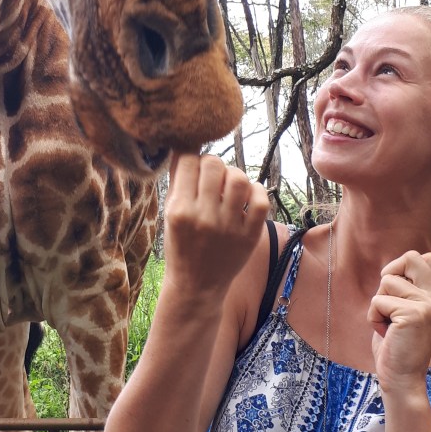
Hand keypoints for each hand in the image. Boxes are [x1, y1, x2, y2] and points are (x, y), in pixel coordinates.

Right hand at [163, 153, 269, 306]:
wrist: (197, 285)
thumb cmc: (180, 244)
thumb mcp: (169, 214)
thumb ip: (177, 180)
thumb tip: (184, 145)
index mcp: (179, 210)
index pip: (188, 161)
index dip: (192, 157)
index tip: (194, 165)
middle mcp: (203, 217)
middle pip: (215, 164)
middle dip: (213, 164)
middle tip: (213, 177)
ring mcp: (229, 227)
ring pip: (239, 178)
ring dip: (234, 175)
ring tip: (230, 186)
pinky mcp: (250, 236)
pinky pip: (261, 200)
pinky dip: (256, 191)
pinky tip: (246, 196)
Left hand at [368, 250, 430, 391]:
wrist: (402, 379)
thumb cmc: (397, 346)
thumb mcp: (405, 311)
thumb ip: (405, 290)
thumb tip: (392, 268)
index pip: (427, 258)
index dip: (403, 266)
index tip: (396, 289)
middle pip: (411, 257)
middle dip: (390, 273)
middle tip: (387, 299)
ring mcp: (428, 306)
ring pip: (387, 281)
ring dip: (378, 304)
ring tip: (389, 325)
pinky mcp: (414, 315)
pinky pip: (378, 301)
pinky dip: (374, 317)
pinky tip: (386, 333)